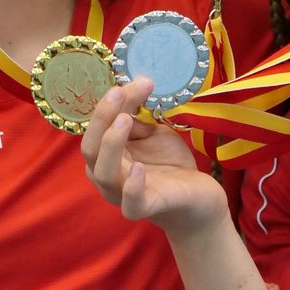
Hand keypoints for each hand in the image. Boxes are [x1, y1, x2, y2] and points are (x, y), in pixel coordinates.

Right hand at [81, 79, 228, 238]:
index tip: (136, 81)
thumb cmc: (169, 163)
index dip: (110, 103)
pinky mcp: (147, 208)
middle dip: (102, 118)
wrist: (198, 196)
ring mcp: (124, 195)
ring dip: (111, 144)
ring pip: (103, 174)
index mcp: (106, 155)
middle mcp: (107, 176)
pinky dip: (132, 187)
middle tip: (119, 93)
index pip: (97, 128)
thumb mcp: (153, 133)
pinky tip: (138, 167)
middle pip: (91, 149)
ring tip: (124, 120)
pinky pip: (131, 205)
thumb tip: (129, 91)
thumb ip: (138, 118)